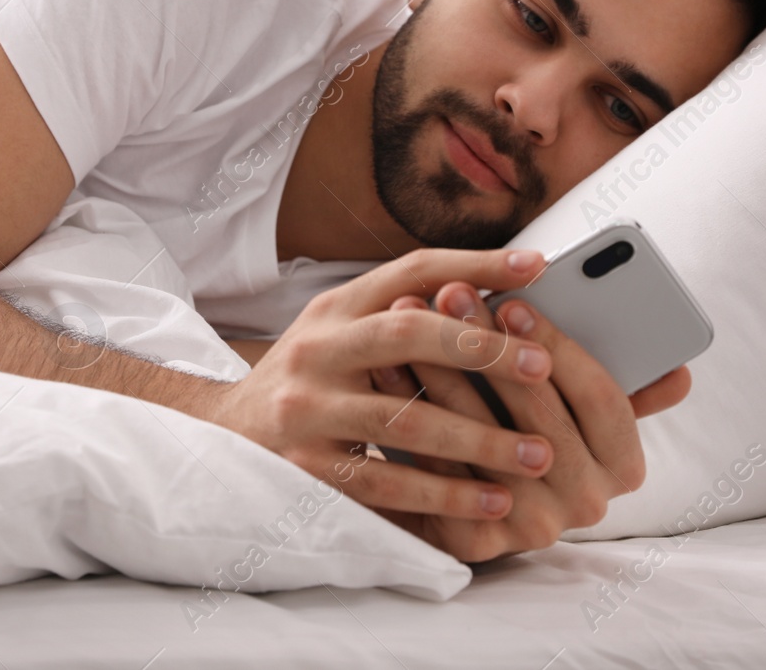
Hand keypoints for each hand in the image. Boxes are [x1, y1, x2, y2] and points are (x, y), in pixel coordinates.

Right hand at [201, 248, 558, 536]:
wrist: (223, 438)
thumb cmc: (308, 381)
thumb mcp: (341, 332)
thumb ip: (402, 315)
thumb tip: (495, 294)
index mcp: (334, 308)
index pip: (410, 270)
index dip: (475, 264)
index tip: (536, 266)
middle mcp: (317, 348)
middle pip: (406, 334)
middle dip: (480, 348)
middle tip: (541, 365)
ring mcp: (307, 410)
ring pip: (404, 419)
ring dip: (478, 438)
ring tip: (537, 452)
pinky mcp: (306, 468)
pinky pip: (386, 482)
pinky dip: (444, 494)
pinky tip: (491, 501)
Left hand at [371, 283, 690, 561]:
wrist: (470, 498)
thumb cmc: (530, 424)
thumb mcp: (578, 403)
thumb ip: (623, 380)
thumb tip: (680, 373)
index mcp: (625, 465)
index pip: (603, 398)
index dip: (559, 346)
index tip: (514, 301)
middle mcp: (587, 504)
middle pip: (538, 415)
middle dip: (489, 346)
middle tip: (451, 293)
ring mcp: (532, 526)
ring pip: (483, 437)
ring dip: (442, 370)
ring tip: (410, 316)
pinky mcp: (476, 541)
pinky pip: (439, 468)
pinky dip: (411, 411)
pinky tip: (385, 366)